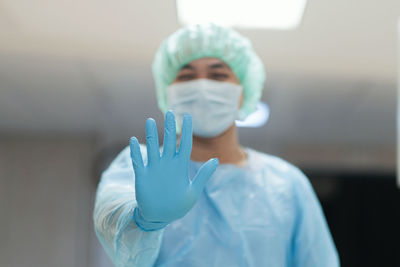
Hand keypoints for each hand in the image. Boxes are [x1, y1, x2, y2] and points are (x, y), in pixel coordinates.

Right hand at [129, 111, 218, 230]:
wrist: (160, 217)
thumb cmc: (178, 205)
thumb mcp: (194, 191)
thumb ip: (204, 175)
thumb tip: (216, 160)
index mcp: (180, 166)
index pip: (185, 144)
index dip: (186, 130)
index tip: (188, 116)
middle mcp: (168, 164)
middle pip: (169, 141)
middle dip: (170, 127)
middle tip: (170, 113)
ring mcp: (154, 168)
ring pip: (153, 147)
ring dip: (151, 134)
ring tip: (150, 121)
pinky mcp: (142, 176)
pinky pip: (138, 161)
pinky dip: (136, 152)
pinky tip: (134, 140)